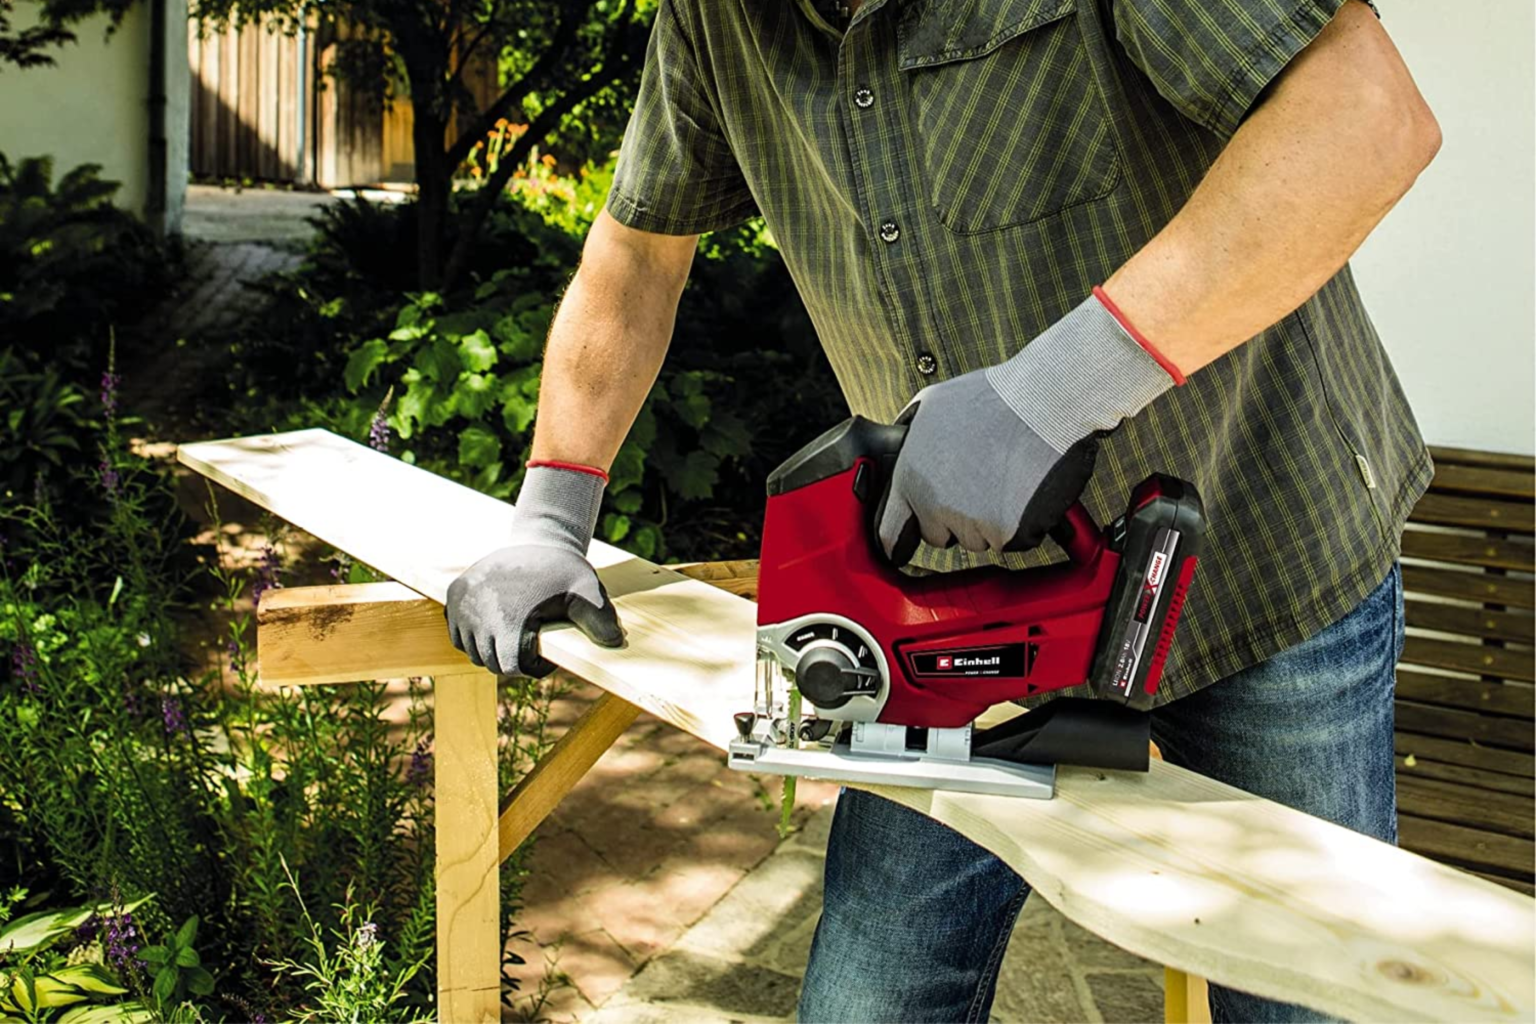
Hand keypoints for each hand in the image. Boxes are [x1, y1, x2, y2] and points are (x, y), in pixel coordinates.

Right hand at [446, 464, 623, 676]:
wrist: (537, 539)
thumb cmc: (564, 569)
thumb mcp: (588, 592)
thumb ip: (600, 620)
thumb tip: (615, 642)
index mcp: (509, 624)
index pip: (512, 668)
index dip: (531, 666)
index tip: (542, 648)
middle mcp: (479, 618)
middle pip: (491, 662)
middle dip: (511, 658)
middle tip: (530, 639)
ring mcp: (462, 606)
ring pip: (473, 651)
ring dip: (491, 649)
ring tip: (513, 632)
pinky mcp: (454, 595)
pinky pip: (457, 634)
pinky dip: (472, 636)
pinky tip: (494, 624)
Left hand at [877, 291, 1179, 563]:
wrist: (1044, 401)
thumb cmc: (992, 397)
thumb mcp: (930, 404)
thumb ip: (908, 436)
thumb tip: (898, 447)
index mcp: (910, 479)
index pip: (890, 534)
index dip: (900, 536)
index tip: (907, 538)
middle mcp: (936, 506)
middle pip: (940, 536)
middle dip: (954, 519)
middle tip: (978, 483)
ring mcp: (972, 523)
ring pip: (978, 540)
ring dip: (989, 521)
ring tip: (1005, 478)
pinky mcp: (1009, 533)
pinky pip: (1012, 541)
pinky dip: (1021, 524)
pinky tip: (1025, 489)